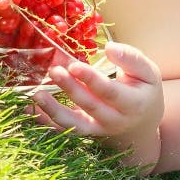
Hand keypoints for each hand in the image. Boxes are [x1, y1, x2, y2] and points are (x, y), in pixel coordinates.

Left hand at [30, 42, 163, 137]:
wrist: (143, 121)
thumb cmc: (144, 89)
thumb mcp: (148, 71)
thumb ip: (131, 58)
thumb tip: (109, 47)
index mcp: (133, 104)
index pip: (109, 92)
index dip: (91, 80)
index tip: (74, 65)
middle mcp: (115, 120)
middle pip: (90, 105)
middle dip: (70, 88)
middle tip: (54, 70)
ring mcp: (99, 129)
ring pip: (74, 124)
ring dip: (53, 110)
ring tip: (37, 95)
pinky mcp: (85, 132)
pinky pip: (64, 128)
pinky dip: (46, 120)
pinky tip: (31, 107)